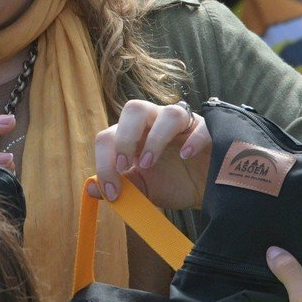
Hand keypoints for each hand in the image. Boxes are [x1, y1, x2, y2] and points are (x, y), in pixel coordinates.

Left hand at [90, 100, 209, 207]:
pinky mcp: (211, 129)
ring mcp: (184, 124)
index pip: (109, 136)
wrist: (210, 192)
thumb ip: (122, 187)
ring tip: (150, 163)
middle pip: (134, 109)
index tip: (112, 191)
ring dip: (155, 138)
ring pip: (168, 113)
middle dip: (125, 138)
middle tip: (126, 166)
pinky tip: (186, 156)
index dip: (104, 162)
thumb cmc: (175, 184)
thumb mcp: (145, 190)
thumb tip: (90, 188)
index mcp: (135, 135)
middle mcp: (156, 122)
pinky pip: (201, 126)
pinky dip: (193, 139)